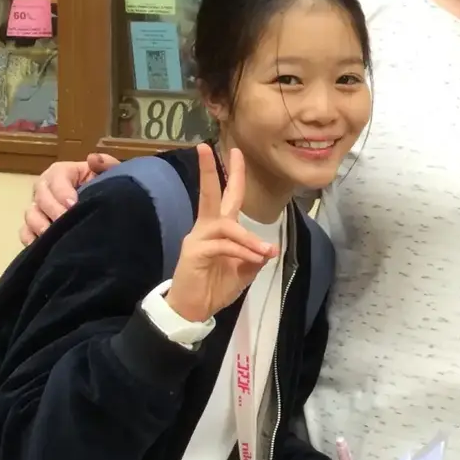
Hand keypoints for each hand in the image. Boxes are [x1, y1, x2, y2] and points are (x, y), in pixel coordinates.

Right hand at [21, 152, 119, 244]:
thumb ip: (107, 164)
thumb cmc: (107, 190)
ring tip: (58, 237)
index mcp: (62, 172)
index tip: (74, 205)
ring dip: (42, 226)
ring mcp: (38, 208)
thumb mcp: (112, 174)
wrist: (106, 211)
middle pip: (40, 197)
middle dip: (54, 211)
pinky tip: (47, 247)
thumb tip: (93, 159)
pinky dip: (32, 240)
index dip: (62, 191)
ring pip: (31, 215)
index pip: (56, 177)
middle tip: (67, 223)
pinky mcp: (34, 227)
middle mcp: (45, 189)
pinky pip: (25, 233)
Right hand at [165, 144, 278, 322]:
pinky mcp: (195, 252)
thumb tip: (267, 249)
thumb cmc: (215, 287)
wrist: (192, 310)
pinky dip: (241, 251)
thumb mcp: (243, 271)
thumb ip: (253, 257)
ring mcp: (198, 238)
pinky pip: (223, 245)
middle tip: (229, 149)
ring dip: (249, 239)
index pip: (226, 196)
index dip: (233, 175)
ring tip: (264, 253)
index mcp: (218, 228)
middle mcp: (206, 227)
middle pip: (211, 194)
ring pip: (227, 226)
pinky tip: (251, 260)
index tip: (236, 152)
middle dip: (217, 171)